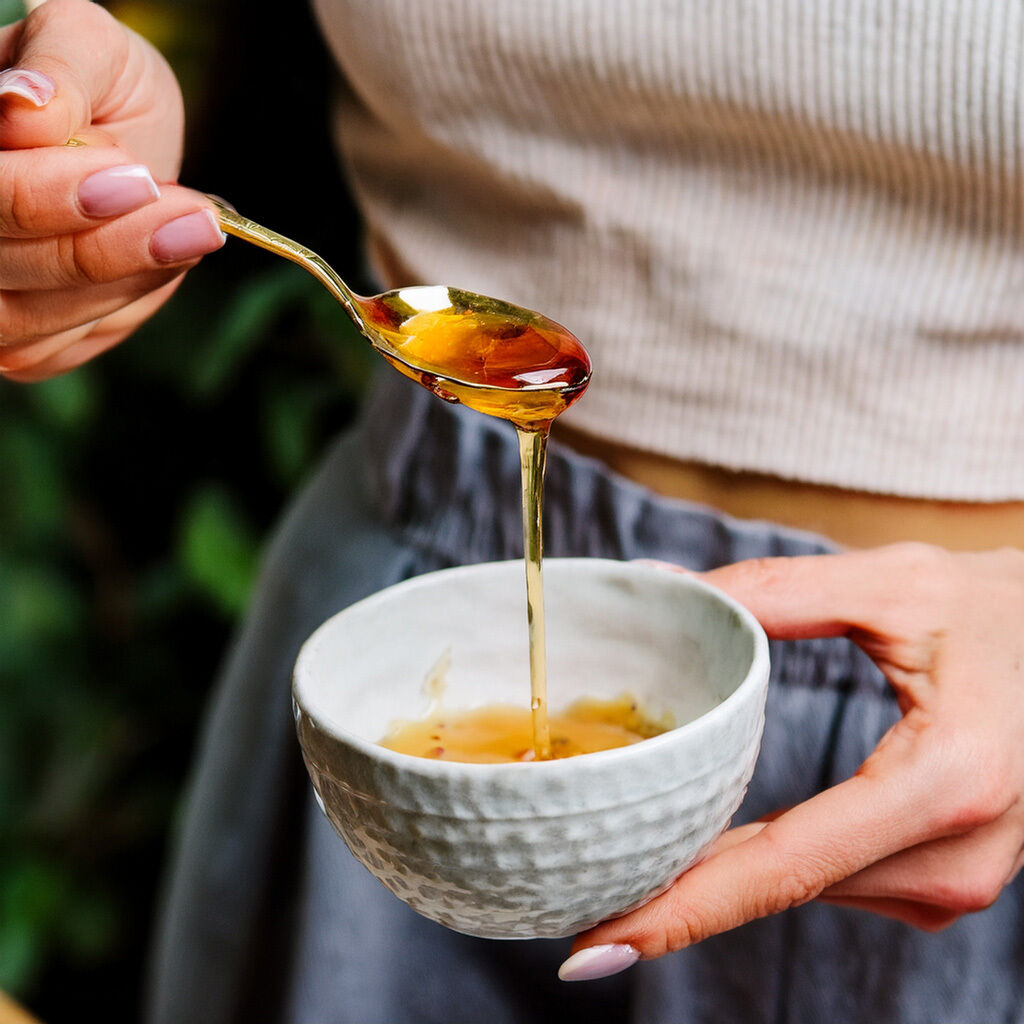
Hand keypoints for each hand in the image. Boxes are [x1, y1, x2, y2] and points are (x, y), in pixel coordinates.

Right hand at [0, 0, 223, 381]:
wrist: (109, 127)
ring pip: (29, 319)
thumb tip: (26, 105)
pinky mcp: (26, 336)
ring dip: (124, 278)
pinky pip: (67, 341)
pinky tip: (171, 255)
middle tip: (196, 218)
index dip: (45, 196)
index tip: (136, 179)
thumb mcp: (84, 43)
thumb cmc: (86, 77)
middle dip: (102, 249)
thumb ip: (58, 67)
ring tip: (198, 229)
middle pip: (2, 266)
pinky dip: (126, 301)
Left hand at [558, 542, 1023, 980]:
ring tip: (640, 850)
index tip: (596, 943)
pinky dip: (778, 860)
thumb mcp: (895, 583)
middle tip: (582, 894)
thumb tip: (666, 587)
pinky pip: (839, 877)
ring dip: (728, 872)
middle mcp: (961, 853)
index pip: (786, 863)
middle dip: (682, 892)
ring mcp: (963, 876)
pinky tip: (727, 841)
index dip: (685, 908)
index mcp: (948, 782)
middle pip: (787, 883)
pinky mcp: (953, 875)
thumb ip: (776, 591)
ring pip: (809, 884)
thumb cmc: (1004, 611)